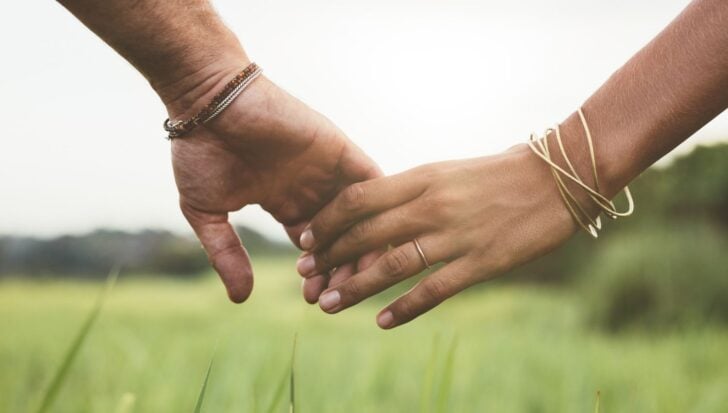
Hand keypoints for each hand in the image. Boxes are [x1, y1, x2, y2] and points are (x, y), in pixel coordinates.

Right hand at [170, 70, 380, 302]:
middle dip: (340, 270)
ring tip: (353, 279)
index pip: (314, 247)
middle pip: (341, 237)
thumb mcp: (207, 212)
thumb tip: (241, 299)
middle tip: (337, 297)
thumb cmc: (201, 150)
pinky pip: (370, 182)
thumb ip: (226, 253)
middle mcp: (311, 188)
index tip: (315, 300)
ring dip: (360, 247)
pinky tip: (375, 240)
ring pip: (360, 216)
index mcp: (285, 202)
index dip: (317, 274)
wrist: (207, 102)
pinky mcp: (339, 149)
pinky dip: (375, 209)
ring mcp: (328, 169)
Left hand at [296, 145, 579, 327]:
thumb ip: (411, 191)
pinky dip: (405, 309)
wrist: (558, 176)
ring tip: (329, 304)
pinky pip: (434, 290)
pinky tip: (383, 322)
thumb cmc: (500, 172)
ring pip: (392, 265)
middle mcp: (432, 205)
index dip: (326, 221)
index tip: (305, 238)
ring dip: (356, 287)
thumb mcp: (447, 171)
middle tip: (306, 276)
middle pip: (366, 234)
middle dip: (329, 256)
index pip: (357, 199)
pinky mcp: (481, 262)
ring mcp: (456, 235)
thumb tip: (374, 211)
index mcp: (421, 177)